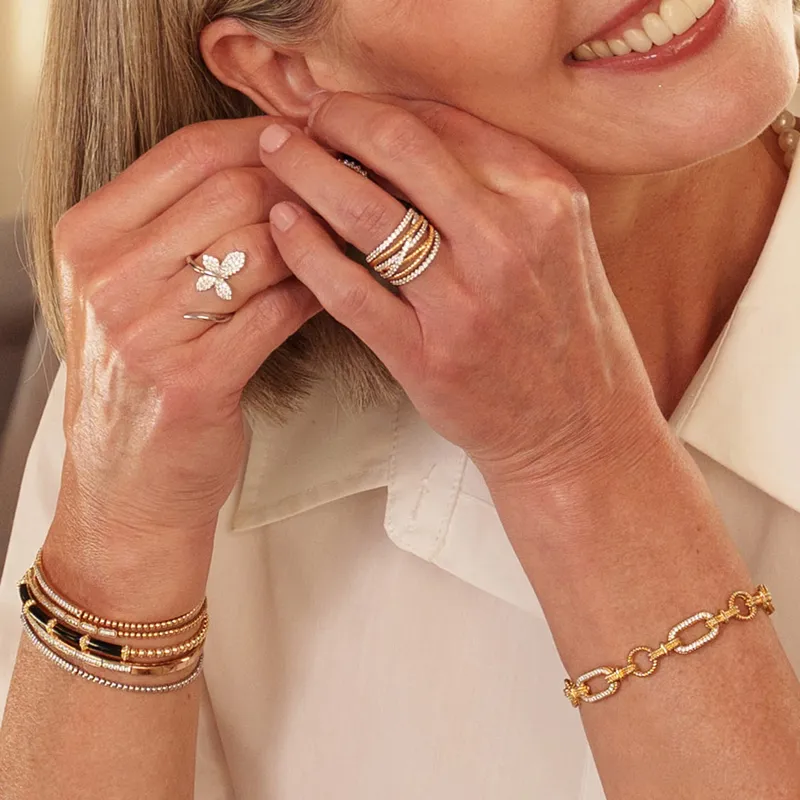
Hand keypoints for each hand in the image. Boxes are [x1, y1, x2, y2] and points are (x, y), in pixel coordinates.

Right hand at [44, 116, 320, 609]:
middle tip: (346, 191)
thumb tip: (277, 166)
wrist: (127, 482)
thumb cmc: (141, 379)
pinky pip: (276, 312)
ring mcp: (144, 330)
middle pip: (231, 192)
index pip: (187, 153)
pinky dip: (315, 293)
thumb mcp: (130, 291)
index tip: (311, 141)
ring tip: (349, 236)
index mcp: (89, 237)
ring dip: (317, 239)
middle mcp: (107, 277)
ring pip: (261, 247)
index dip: (262, 139)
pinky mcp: (191, 380)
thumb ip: (179, 227)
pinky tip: (335, 290)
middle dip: (302, 186)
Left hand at [259, 93, 667, 488]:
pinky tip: (283, 226)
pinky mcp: (429, 357)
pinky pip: (350, 290)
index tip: (339, 105)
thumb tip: (397, 137)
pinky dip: (306, 250)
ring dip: (305, 172)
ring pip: (366, 213)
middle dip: (334, 119)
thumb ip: (493, 186)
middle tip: (297, 118)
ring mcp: (468, 302)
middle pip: (400, 148)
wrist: (577, 427)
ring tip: (274, 154)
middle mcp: (512, 238)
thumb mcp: (554, 238)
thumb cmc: (562, 330)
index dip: (376, 103)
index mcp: (546, 195)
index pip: (443, 121)